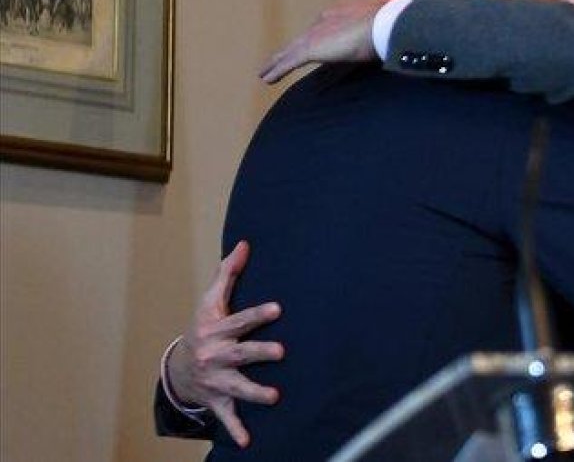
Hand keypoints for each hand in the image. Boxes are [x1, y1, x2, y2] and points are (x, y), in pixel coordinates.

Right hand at [166, 240, 283, 447]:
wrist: (180, 367)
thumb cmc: (204, 328)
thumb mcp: (211, 301)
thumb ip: (228, 273)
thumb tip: (244, 243)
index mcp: (216, 331)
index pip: (239, 321)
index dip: (258, 315)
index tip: (277, 309)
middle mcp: (216, 356)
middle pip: (240, 354)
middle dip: (259, 354)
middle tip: (281, 352)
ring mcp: (217, 380)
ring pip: (237, 388)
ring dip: (255, 393)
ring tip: (275, 396)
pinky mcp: (218, 400)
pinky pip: (227, 416)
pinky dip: (236, 429)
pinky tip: (247, 442)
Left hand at [259, 0, 384, 82]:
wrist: (384, 23)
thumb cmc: (390, 25)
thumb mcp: (383, 28)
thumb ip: (378, 34)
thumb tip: (389, 39)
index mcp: (340, 12)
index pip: (322, 28)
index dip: (316, 39)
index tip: (312, 48)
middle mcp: (324, 20)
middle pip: (303, 38)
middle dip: (290, 50)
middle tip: (278, 59)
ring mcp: (316, 34)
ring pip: (290, 50)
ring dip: (277, 62)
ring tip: (266, 72)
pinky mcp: (311, 48)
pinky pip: (288, 62)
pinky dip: (277, 70)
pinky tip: (267, 79)